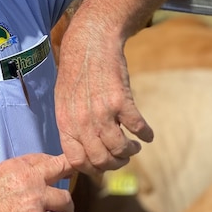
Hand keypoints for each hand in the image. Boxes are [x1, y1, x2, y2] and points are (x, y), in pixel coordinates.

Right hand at [0, 154, 74, 211]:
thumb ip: (15, 178)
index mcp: (15, 167)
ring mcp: (35, 200)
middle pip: (61, 167)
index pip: (42, 158)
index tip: (58, 171)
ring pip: (66, 199)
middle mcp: (28, 179)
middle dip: (71, 172)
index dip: (53, 165)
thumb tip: (30, 182)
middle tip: (75, 178)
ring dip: (67, 210)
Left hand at [54, 16, 153, 177]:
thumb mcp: (64, 101)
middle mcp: (82, 121)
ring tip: (134, 147)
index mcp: (65, 123)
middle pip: (100, 160)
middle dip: (114, 164)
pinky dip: (145, 135)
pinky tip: (147, 135)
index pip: (77, 161)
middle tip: (122, 158)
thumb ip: (72, 126)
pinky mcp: (120, 100)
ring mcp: (101, 111)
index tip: (102, 166)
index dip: (91, 169)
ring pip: (119, 148)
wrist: (90, 43)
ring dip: (130, 152)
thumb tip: (83, 151)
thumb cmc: (76, 72)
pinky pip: (137, 127)